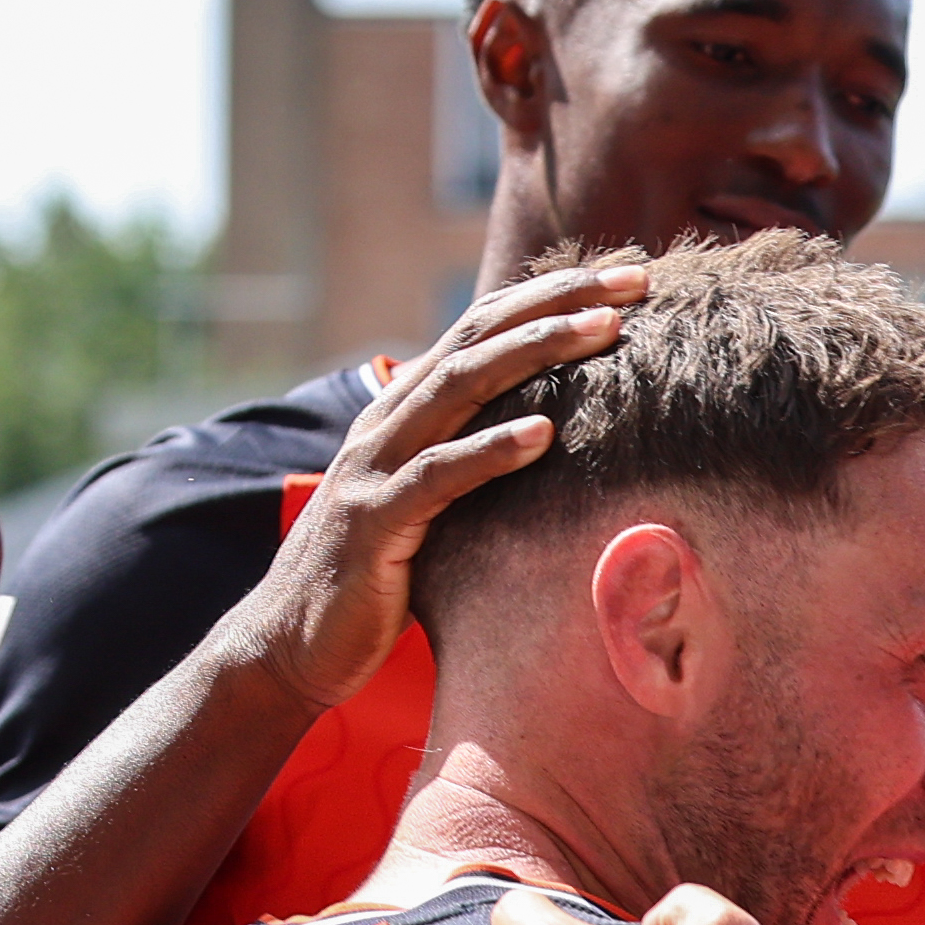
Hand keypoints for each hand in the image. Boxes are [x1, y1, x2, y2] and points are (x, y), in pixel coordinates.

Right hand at [223, 258, 647, 724]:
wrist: (291, 646)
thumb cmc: (377, 579)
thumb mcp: (432, 505)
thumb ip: (471, 462)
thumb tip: (552, 441)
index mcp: (405, 411)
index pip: (482, 329)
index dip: (550, 296)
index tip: (625, 278)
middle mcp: (387, 424)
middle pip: (477, 339)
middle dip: (557, 303)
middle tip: (633, 279)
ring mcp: (375, 469)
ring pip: (460, 387)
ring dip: (536, 352)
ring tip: (604, 330)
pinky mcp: (372, 524)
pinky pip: (437, 477)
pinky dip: (490, 451)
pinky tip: (543, 435)